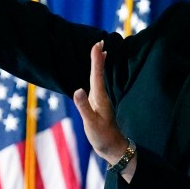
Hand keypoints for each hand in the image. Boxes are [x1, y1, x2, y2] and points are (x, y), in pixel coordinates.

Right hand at [73, 42, 135, 178]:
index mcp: (99, 98)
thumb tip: (77, 90)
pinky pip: (97, 85)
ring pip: (99, 78)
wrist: (112, 148)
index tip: (97, 44)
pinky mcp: (98, 106)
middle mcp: (101, 97)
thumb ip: (84, 107)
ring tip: (101, 52)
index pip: (97, 75)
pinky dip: (97, 76)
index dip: (96, 59)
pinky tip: (96, 76)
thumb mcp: (91, 122)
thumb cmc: (102, 136)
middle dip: (99, 57)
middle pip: (99, 73)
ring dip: (99, 64)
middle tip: (100, 41)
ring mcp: (100, 101)